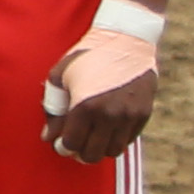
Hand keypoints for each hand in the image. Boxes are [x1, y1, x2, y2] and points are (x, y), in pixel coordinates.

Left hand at [42, 47, 157, 162]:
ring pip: (113, 151)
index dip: (63, 147)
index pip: (72, 144)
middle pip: (93, 154)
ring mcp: (129, 116)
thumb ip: (52, 108)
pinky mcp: (144, 113)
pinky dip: (116, 141)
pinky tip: (106, 131)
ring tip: (91, 140)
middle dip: (80, 154)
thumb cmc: (87, 56)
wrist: (126, 40)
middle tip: (74, 146)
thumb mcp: (60, 75)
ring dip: (100, 150)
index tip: (60, 143)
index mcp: (85, 106)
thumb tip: (49, 137)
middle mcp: (109, 115)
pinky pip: (128, 140)